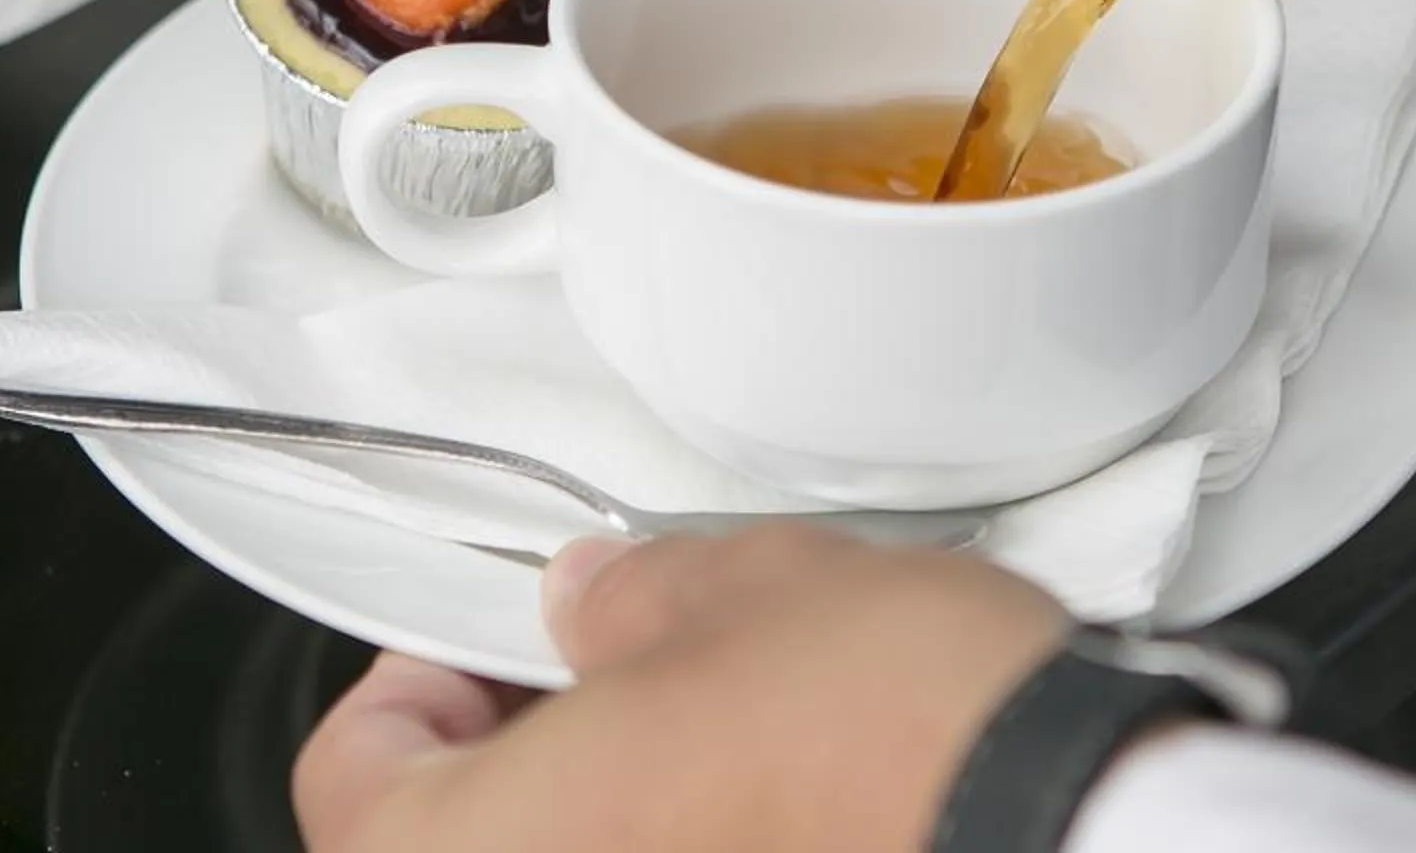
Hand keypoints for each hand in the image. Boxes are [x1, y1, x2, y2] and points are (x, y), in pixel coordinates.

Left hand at [293, 523, 1069, 852]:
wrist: (1062, 836)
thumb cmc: (892, 742)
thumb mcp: (734, 589)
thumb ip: (626, 599)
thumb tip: (600, 604)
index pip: (352, 779)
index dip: (416, 680)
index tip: (486, 640)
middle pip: (460, 849)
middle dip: (528, 764)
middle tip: (600, 685)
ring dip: (623, 819)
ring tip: (706, 748)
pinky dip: (704, 849)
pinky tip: (777, 816)